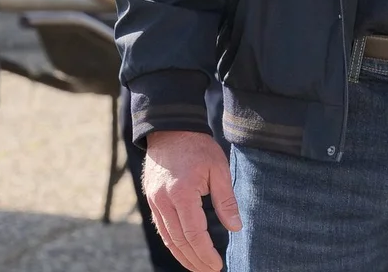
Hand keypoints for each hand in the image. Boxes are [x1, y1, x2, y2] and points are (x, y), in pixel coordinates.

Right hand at [143, 130, 241, 271]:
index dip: (206, 253)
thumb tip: (236, 228)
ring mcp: (154, 202)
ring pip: (168, 238)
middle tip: (211, 271)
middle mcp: (164, 201)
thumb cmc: (198, 147)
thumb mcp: (218, 169)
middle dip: (195, 260)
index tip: (218, 265)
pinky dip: (173, 243)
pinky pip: (161, 229)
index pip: (193, 234)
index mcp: (182, 193)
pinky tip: (184, 251)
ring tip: (199, 268)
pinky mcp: (151, 200)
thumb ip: (226, 200)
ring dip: (183, 256)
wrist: (170, 129)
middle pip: (179, 241)